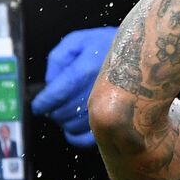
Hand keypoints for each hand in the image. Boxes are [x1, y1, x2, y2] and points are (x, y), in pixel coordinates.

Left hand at [31, 26, 117, 146]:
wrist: (142, 54)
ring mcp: (106, 109)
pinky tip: (74, 126)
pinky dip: (76, 136)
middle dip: (52, 110)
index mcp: (84, 72)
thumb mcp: (79, 40)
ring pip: (72, 127)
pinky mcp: (114, 121)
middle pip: (62, 112)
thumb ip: (58, 58)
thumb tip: (50, 82)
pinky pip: (87, 139)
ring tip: (66, 110)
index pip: (55, 95)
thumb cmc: (108, 45)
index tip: (37, 104)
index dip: (42, 102)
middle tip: (52, 105)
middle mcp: (94, 93)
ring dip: (64, 121)